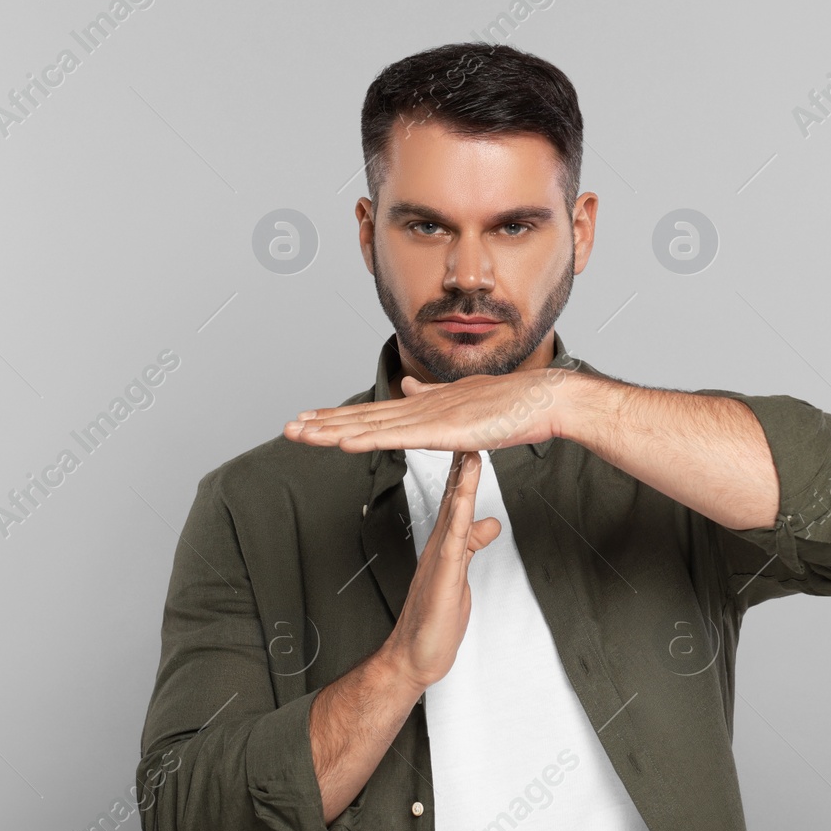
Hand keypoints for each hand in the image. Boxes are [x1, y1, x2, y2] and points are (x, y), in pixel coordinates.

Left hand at [283, 368, 573, 451]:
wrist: (542, 400)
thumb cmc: (511, 404)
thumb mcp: (463, 400)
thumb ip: (432, 396)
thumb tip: (407, 386)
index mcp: (424, 407)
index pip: (373, 414)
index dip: (339, 417)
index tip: (310, 420)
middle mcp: (420, 409)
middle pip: (363, 418)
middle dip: (324, 424)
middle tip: (288, 428)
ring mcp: (430, 419)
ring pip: (373, 427)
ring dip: (334, 432)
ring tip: (301, 434)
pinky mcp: (444, 431)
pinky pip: (399, 439)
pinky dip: (369, 440)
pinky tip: (344, 444)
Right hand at [380, 450, 500, 691]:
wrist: (414, 655)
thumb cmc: (435, 618)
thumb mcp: (462, 573)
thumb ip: (474, 544)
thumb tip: (491, 522)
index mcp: (446, 541)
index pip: (455, 496)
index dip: (464, 466)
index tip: (471, 434)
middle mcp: (440, 542)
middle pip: (451, 495)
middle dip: (460, 461)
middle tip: (467, 425)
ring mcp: (441, 557)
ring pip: (452, 511)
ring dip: (461, 481)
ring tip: (471, 450)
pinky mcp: (444, 575)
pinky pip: (453, 540)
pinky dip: (459, 515)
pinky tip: (465, 497)